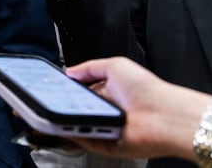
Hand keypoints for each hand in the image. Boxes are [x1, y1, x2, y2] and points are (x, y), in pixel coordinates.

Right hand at [65, 57, 205, 161]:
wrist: (163, 115)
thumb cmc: (147, 89)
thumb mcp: (115, 65)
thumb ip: (89, 68)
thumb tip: (69, 71)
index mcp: (110, 92)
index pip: (81, 92)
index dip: (66, 91)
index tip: (51, 89)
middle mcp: (108, 111)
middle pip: (77, 110)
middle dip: (62, 105)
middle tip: (48, 101)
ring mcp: (108, 129)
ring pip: (79, 126)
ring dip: (66, 120)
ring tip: (53, 112)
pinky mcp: (109, 146)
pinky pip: (87, 142)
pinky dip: (75, 135)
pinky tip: (65, 126)